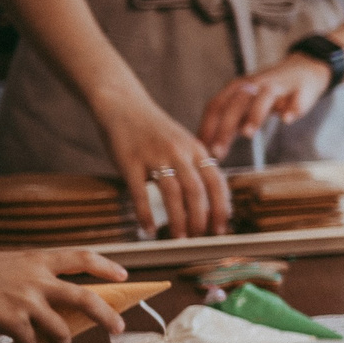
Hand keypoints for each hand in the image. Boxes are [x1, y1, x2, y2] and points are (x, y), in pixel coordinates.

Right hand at [0, 247, 128, 342]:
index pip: (81, 257)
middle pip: (86, 298)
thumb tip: (42, 296)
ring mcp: (27, 301)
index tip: (124, 275)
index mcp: (36, 260)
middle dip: (106, 315)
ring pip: (60, 331)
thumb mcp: (3, 262)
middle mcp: (37, 279)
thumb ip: (26, 274)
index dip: (106, 266)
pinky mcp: (13, 322)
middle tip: (119, 328)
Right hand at [95, 92, 227, 238]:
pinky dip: (146, 213)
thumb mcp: (183, 143)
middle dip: (200, 219)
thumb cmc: (154, 131)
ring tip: (178, 238)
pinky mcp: (130, 160)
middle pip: (197, 191)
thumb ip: (194, 166)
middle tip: (198, 238)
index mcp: (196, 149)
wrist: (123, 104)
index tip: (221, 228)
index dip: (221, 208)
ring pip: (173, 193)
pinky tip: (149, 228)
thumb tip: (208, 201)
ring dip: (178, 220)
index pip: (216, 182)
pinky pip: (140, 192)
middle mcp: (179, 152)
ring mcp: (154, 155)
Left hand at [198, 54, 332, 163]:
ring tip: (248, 134)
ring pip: (263, 98)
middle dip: (224, 128)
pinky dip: (291, 108)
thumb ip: (232, 122)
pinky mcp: (301, 90)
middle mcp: (255, 85)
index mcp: (238, 88)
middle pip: (236, 104)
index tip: (201, 149)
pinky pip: (296, 99)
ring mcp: (278, 86)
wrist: (305, 70)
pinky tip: (287, 120)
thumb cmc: (271, 93)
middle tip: (217, 151)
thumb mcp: (247, 104)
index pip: (216, 106)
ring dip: (254, 115)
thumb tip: (210, 147)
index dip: (207, 127)